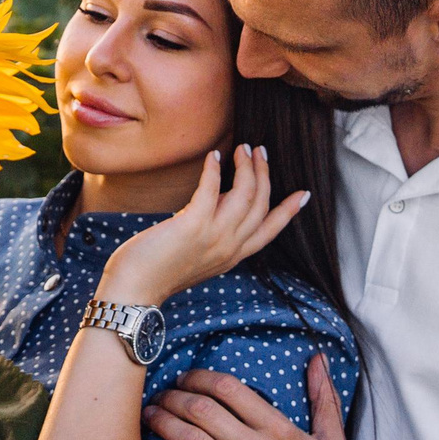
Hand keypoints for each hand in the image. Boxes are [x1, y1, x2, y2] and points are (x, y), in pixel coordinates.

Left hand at [95, 144, 309, 308]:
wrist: (134, 290)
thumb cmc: (156, 269)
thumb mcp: (198, 254)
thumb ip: (215, 231)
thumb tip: (223, 198)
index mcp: (233, 256)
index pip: (270, 231)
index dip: (289, 211)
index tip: (304, 194)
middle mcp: (230, 247)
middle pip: (262, 205)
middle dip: (265, 174)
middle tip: (260, 151)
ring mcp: (214, 237)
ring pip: (246, 195)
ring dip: (247, 167)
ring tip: (242, 148)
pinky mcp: (193, 226)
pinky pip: (212, 189)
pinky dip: (215, 169)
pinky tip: (214, 156)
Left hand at [145, 353, 373, 439]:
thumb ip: (324, 398)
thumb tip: (318, 359)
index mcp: (282, 433)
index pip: (230, 390)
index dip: (199, 377)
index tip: (186, 378)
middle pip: (203, 411)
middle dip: (174, 396)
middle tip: (160, 394)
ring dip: (163, 422)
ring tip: (150, 415)